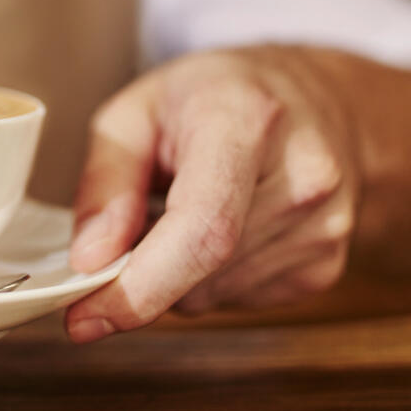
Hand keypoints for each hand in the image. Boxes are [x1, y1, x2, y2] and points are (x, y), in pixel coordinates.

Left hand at [64, 47, 361, 342]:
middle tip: (126, 227)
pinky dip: (206, 277)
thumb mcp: (136, 109)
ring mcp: (324, 228)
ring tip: (184, 207)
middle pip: (199, 271)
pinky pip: (236, 300)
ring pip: (210, 296)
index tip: (84, 314)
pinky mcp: (326, 267)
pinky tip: (220, 226)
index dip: (140, 285)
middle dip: (138, 271)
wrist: (321, 99)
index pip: (204, 228)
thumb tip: (89, 260)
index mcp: (248, 121)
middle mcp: (302, 178)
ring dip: (174, 273)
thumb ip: (105, 181)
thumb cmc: (218, 95)